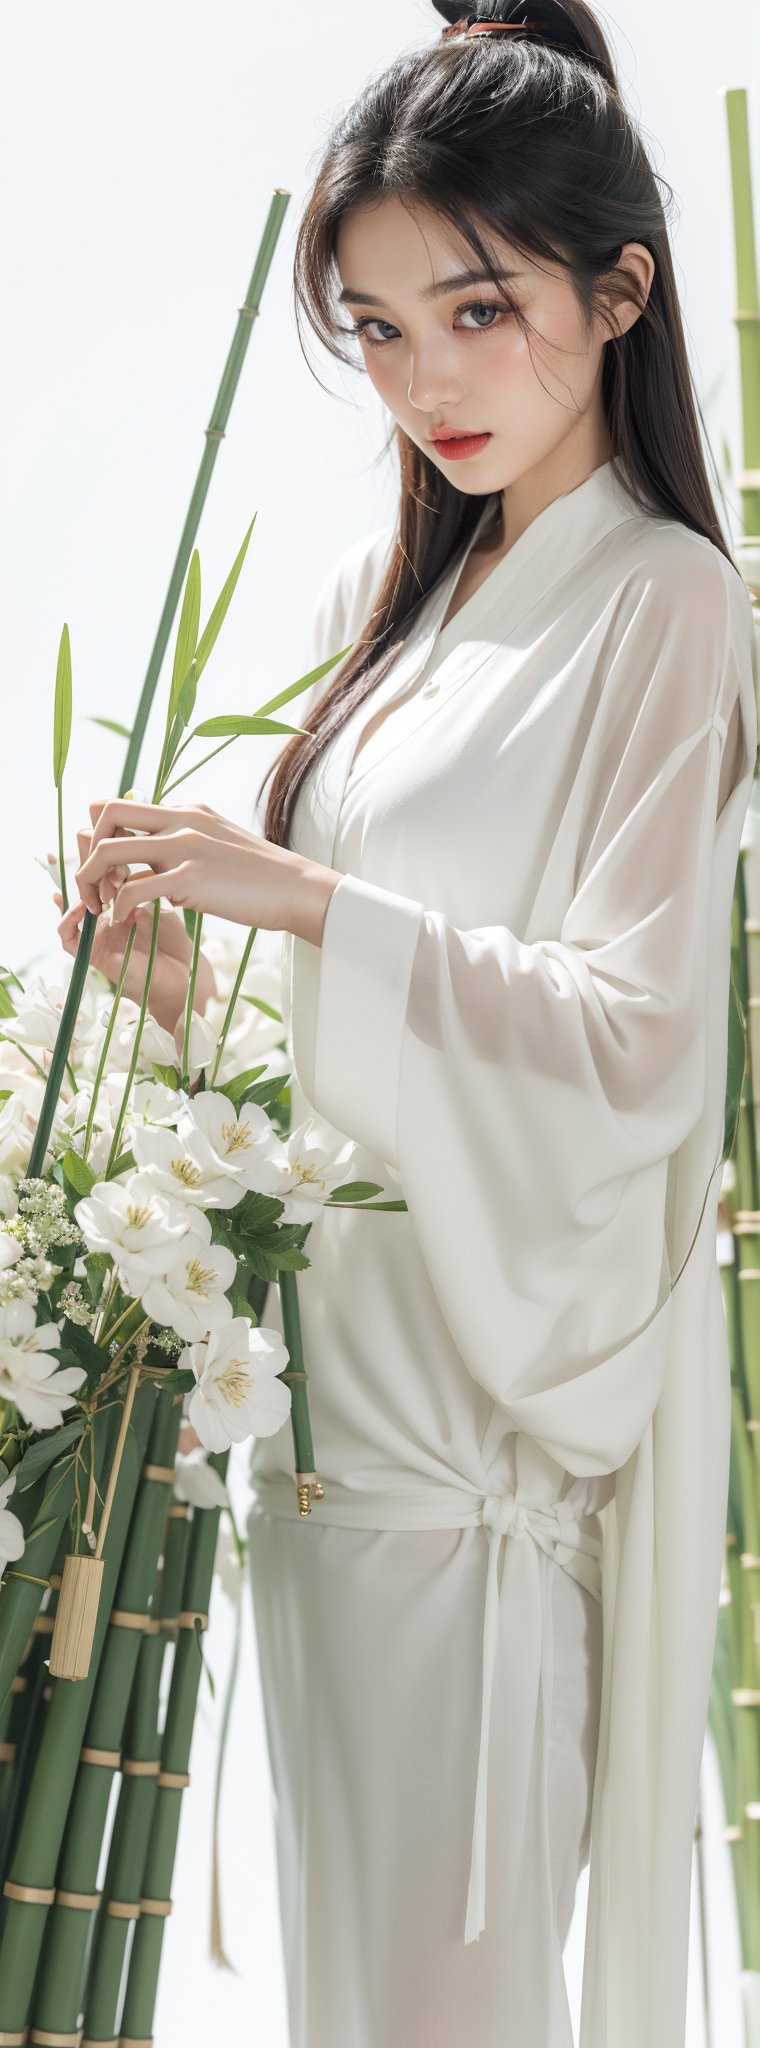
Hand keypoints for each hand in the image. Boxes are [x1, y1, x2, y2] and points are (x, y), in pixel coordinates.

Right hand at [54, 827, 217, 1033]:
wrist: (184, 976)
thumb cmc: (176, 940)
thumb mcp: (160, 901)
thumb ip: (142, 879)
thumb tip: (128, 851)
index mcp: (120, 894)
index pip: (100, 863)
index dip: (103, 845)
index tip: (119, 834)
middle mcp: (103, 910)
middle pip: (84, 876)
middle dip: (92, 860)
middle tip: (105, 852)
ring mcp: (95, 930)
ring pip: (72, 901)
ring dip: (85, 886)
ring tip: (104, 880)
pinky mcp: (92, 954)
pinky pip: (67, 937)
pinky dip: (68, 919)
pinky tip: (84, 906)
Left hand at [74, 797, 300, 932]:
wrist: (298, 888)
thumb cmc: (262, 876)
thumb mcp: (220, 843)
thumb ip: (189, 841)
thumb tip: (161, 855)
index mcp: (186, 811)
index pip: (120, 805)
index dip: (100, 833)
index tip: (106, 867)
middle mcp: (179, 820)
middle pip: (105, 816)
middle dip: (86, 853)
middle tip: (92, 887)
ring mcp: (184, 847)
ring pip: (109, 851)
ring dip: (92, 882)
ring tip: (100, 908)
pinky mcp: (190, 878)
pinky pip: (132, 890)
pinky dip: (117, 908)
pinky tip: (123, 921)